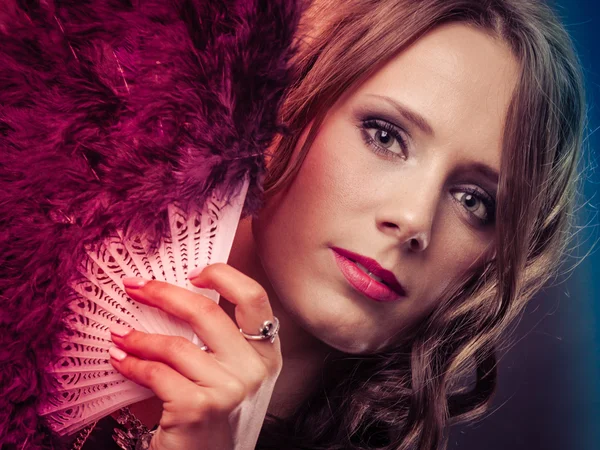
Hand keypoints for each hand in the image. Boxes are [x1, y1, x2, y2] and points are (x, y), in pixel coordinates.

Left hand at [107, 263, 282, 449]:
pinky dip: (131, 364)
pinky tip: (120, 360)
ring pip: (174, 345)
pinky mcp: (198, 407)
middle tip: (136, 287)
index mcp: (266, 353)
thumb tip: (171, 298)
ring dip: (139, 337)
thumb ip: (216, 342)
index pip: (253, 297)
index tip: (192, 274)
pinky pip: (155, 372)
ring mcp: (229, 388)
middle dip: (163, 293)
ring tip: (120, 336)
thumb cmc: (216, 418)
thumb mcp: (230, 375)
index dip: (222, 276)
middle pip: (206, 311)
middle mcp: (254, 368)